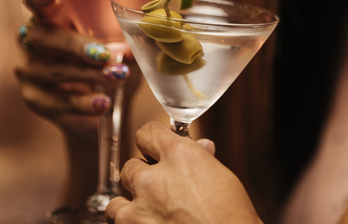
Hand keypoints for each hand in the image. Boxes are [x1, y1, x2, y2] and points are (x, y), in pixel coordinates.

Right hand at [13, 0, 139, 140]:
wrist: (101, 100)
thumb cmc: (107, 58)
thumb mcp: (117, 43)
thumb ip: (125, 39)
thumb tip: (134, 45)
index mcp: (51, 14)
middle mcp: (33, 39)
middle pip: (42, 36)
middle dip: (75, 45)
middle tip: (104, 54)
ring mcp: (30, 70)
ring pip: (52, 71)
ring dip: (87, 75)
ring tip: (117, 79)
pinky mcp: (35, 99)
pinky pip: (57, 103)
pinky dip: (83, 105)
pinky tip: (103, 105)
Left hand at [106, 121, 261, 223]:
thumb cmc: (232, 218)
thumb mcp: (223, 180)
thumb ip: (203, 160)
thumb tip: (202, 146)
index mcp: (180, 156)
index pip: (148, 132)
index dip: (152, 141)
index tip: (154, 148)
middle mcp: (154, 176)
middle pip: (132, 164)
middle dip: (145, 175)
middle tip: (163, 189)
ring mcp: (140, 204)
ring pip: (120, 190)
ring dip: (133, 198)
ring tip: (152, 210)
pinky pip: (115, 214)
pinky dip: (127, 218)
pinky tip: (145, 222)